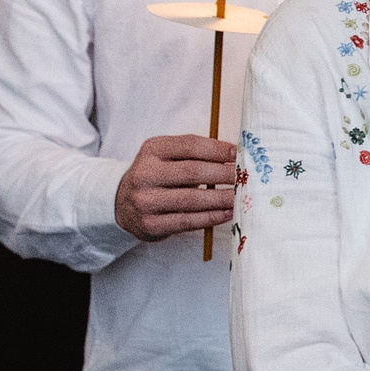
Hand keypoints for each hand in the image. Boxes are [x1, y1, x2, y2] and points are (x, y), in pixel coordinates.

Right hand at [114, 134, 238, 242]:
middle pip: (194, 172)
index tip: (240, 155)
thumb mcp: (167, 156)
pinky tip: (228, 212)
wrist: (122, 203)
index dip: (219, 150)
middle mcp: (145, 174)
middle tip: (246, 178)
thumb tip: (236, 156)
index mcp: (152, 150)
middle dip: (225, 175)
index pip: (191, 146)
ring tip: (242, 196)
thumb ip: (196, 153)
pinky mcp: (150, 224)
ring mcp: (146, 201)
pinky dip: (212, 217)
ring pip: (193, 199)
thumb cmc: (158, 175)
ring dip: (223, 198)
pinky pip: (188, 221)